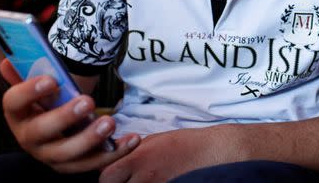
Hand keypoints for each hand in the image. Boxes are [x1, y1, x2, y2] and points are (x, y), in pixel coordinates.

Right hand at [0, 59, 141, 172]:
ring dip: (90, 139)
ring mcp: (49, 155)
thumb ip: (27, 69)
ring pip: (67, 154)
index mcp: (17, 113)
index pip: (14, 102)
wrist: (56, 122)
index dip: (29, 91)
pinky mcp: (72, 165)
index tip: (51, 79)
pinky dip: (114, 152)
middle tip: (87, 101)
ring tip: (110, 123)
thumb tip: (9, 57)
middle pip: (41, 131)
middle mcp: (28, 137)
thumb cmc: (47, 99)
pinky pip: (92, 163)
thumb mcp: (36, 83)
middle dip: (64, 117)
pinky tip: (131, 139)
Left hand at [100, 125, 237, 182]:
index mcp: (139, 158)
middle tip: (127, 180)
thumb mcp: (155, 139)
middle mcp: (144, 177)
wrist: (211, 153)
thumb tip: (112, 151)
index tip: (114, 174)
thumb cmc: (185, 144)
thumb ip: (131, 148)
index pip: (106, 176)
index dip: (108, 177)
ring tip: (141, 181)